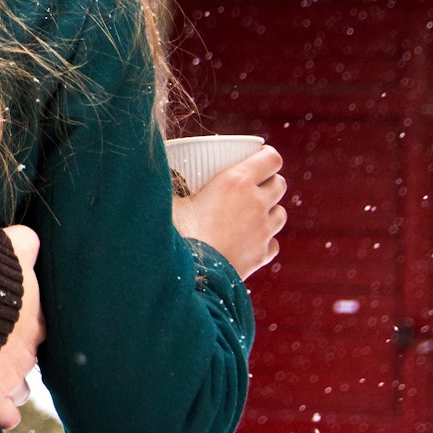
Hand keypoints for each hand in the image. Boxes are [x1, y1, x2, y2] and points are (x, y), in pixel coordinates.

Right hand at [0, 226, 44, 429]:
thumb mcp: (6, 244)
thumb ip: (23, 243)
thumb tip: (29, 240)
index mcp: (35, 315)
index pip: (40, 329)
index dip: (23, 328)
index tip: (6, 324)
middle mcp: (29, 347)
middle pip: (31, 360)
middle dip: (17, 357)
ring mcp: (10, 373)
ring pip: (22, 389)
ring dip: (12, 386)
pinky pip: (5, 415)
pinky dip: (3, 415)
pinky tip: (0, 413)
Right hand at [172, 145, 286, 278]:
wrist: (192, 275)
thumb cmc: (177, 233)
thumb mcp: (170, 202)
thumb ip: (169, 187)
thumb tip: (151, 175)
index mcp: (236, 181)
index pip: (272, 159)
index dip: (267, 156)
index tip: (257, 157)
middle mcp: (256, 203)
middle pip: (280, 184)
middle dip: (270, 182)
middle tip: (252, 186)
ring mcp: (263, 230)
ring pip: (281, 213)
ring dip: (270, 210)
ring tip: (252, 214)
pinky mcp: (261, 255)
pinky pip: (273, 242)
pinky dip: (266, 240)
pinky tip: (250, 241)